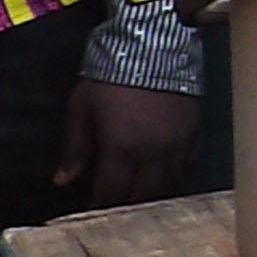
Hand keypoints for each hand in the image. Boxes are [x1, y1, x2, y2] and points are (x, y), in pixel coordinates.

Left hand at [56, 76, 196, 206]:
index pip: (111, 191)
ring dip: (151, 193)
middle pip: (142, 195)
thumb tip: (61, 181)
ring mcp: (178, 145)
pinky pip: (188, 164)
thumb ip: (74, 147)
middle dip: (125, 205)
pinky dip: (175, 173)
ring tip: (137, 196)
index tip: (89, 213)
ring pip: (168, 185)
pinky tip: (165, 174)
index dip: (99, 206)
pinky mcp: (195, 132)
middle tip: (113, 207)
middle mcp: (154, 154)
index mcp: (122, 148)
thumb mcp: (81, 107)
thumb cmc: (109, 75)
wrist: (152, 43)